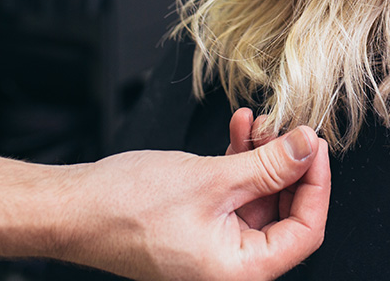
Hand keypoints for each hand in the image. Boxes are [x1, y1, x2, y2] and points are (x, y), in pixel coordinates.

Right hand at [60, 128, 330, 280]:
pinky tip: (238, 131)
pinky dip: (240, 164)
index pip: (306, 231)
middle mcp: (230, 268)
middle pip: (285, 214)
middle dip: (289, 166)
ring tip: (259, 123)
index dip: (316, 184)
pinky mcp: (201, 228)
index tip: (314, 146)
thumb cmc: (128, 207)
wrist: (73, 208)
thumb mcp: (214, 178)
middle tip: (289, 128)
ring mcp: (215, 248)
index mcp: (240, 272)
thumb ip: (269, 164)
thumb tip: (307, 147)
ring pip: (261, 199)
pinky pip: (235, 196)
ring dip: (263, 158)